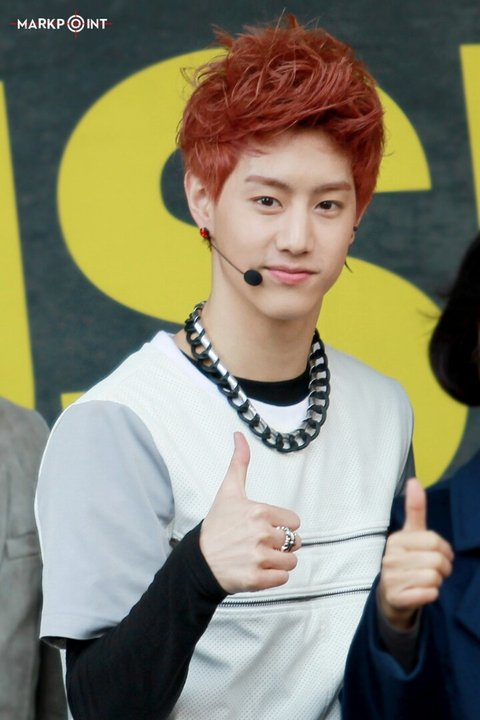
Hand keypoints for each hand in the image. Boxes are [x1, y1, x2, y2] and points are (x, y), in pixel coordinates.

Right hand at [200, 432, 300, 593]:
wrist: (199, 560)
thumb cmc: (217, 524)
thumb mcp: (228, 491)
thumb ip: (239, 462)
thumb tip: (239, 435)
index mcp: (260, 512)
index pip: (294, 521)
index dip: (281, 525)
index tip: (264, 526)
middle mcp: (261, 534)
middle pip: (294, 542)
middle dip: (281, 544)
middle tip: (260, 543)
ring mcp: (259, 558)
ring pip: (291, 562)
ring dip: (279, 562)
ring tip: (260, 557)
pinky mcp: (256, 579)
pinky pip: (283, 579)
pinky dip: (274, 577)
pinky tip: (258, 569)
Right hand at [378, 478, 453, 629]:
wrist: (391, 595)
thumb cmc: (406, 560)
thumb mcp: (411, 534)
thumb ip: (415, 509)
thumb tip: (414, 480)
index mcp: (396, 540)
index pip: (434, 540)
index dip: (445, 549)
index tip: (441, 554)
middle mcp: (390, 557)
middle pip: (436, 560)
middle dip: (443, 568)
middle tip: (436, 570)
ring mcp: (391, 578)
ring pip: (433, 578)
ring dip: (436, 582)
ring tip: (426, 580)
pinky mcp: (395, 597)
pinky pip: (428, 594)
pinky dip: (431, 595)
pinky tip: (421, 592)